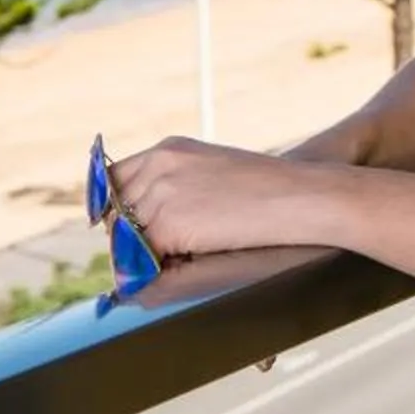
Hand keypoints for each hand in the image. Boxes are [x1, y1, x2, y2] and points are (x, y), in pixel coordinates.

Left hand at [108, 138, 332, 266]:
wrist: (300, 196)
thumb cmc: (268, 187)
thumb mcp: (212, 169)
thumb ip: (174, 183)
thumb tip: (139, 220)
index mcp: (167, 149)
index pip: (114, 179)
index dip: (115, 207)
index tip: (122, 227)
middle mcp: (157, 166)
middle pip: (115, 211)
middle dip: (132, 233)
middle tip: (165, 247)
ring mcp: (160, 194)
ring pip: (128, 237)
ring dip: (149, 251)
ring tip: (190, 250)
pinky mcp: (168, 225)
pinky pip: (146, 257)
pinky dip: (163, 264)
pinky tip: (195, 256)